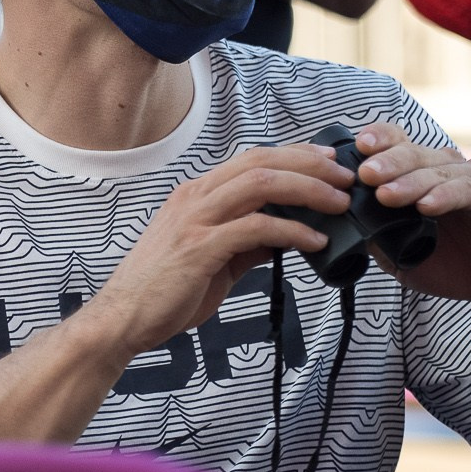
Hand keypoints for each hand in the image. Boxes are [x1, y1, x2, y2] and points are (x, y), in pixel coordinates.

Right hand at [89, 145, 353, 353]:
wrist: (124, 316)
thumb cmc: (163, 290)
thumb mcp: (211, 258)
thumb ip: (244, 243)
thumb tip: (282, 235)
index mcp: (195, 194)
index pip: (252, 159)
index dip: (294, 154)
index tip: (328, 159)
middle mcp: (194, 197)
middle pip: (260, 162)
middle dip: (310, 164)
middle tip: (345, 176)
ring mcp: (195, 219)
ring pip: (260, 184)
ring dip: (307, 189)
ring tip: (338, 203)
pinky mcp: (200, 247)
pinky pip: (256, 228)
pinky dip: (292, 230)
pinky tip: (315, 241)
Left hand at [345, 122, 470, 305]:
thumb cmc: (445, 263)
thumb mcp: (397, 252)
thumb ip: (372, 234)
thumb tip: (340, 222)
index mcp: (419, 172)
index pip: (396, 141)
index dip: (378, 139)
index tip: (358, 147)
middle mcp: (446, 169)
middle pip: (413, 152)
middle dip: (387, 162)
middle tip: (366, 176)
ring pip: (438, 170)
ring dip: (411, 181)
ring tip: (386, 195)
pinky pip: (468, 191)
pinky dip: (445, 196)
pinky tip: (427, 206)